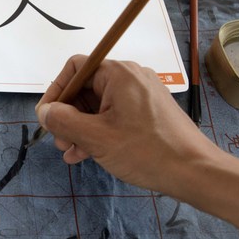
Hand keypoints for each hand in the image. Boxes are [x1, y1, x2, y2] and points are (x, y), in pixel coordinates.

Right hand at [35, 55, 220, 197]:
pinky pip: (115, 115)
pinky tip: (86, 154)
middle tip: (61, 142)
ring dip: (81, 127)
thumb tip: (45, 112)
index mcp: (118, 73)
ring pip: (99, 105)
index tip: (46, 117)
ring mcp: (142, 95)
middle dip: (68, 115)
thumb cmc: (145, 151)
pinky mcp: (149, 112)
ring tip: (71, 152)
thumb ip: (63, 120)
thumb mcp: (95, 137)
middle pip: (86, 87)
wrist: (194, 171)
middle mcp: (131, 77)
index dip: (56, 91)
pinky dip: (99, 131)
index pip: (75, 68)